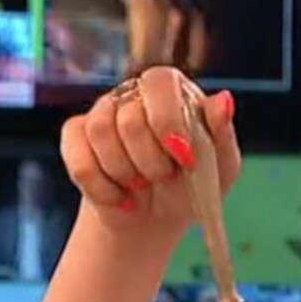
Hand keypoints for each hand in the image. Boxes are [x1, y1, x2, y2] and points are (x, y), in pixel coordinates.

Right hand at [60, 66, 240, 235]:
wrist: (155, 220)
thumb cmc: (192, 188)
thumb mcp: (221, 167)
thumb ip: (222, 132)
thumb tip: (224, 99)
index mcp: (174, 94)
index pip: (160, 81)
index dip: (167, 120)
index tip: (183, 157)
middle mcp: (134, 96)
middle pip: (129, 116)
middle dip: (150, 161)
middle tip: (164, 178)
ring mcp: (102, 114)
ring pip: (100, 132)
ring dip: (126, 173)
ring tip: (142, 187)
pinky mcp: (76, 138)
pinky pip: (79, 159)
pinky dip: (103, 188)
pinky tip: (120, 198)